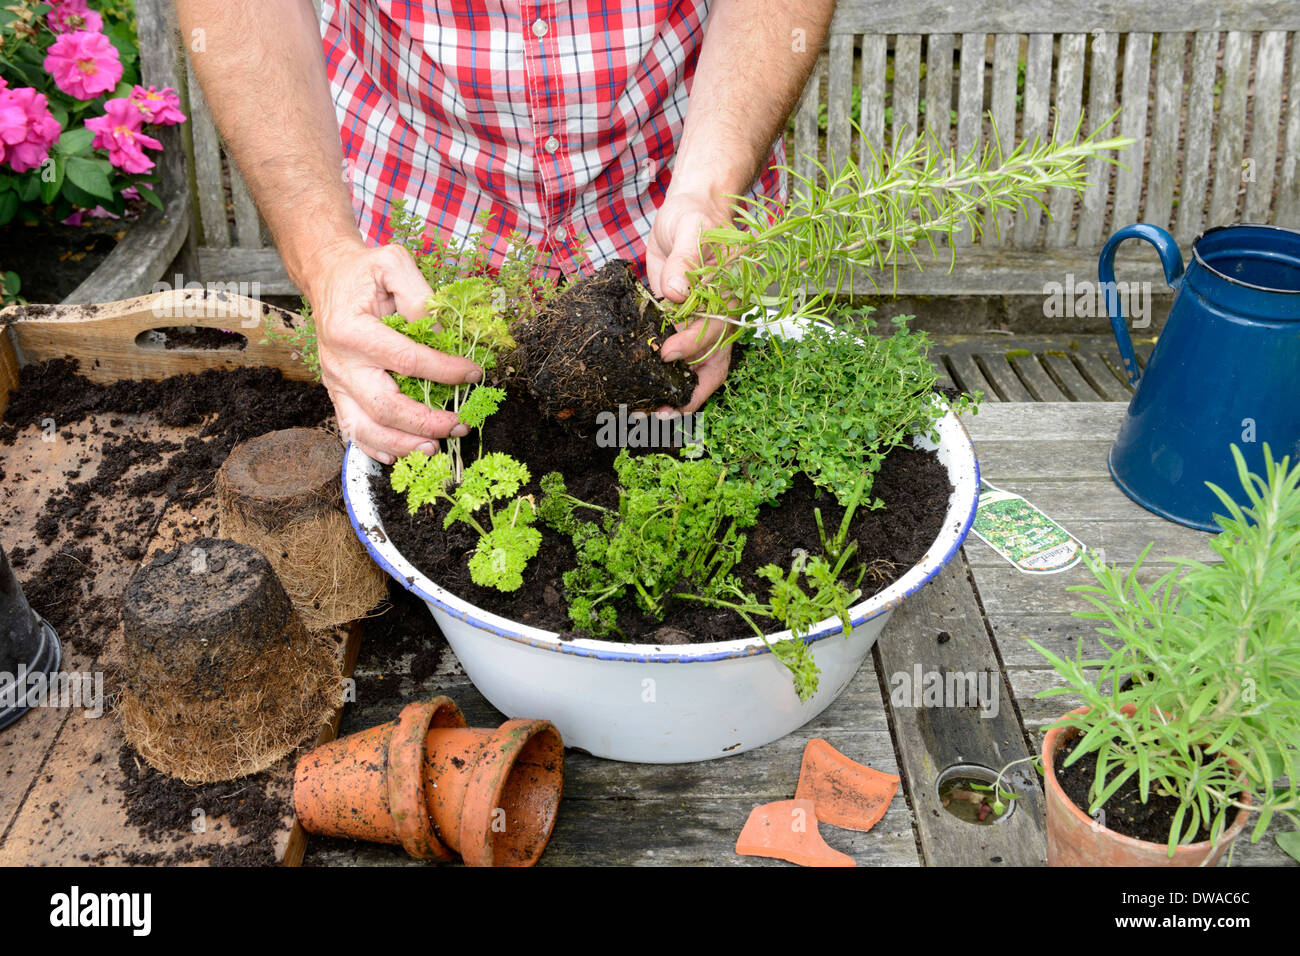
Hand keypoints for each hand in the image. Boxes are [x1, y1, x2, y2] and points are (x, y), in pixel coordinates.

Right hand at [305, 241, 482, 463]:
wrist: (328, 277)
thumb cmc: (364, 273)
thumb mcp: (393, 264)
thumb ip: (420, 296)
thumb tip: (444, 335)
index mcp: (352, 330)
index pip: (406, 360)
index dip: (444, 371)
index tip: (474, 374)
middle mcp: (341, 363)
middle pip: (384, 406)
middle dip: (425, 422)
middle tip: (459, 425)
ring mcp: (336, 382)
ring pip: (365, 428)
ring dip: (402, 444)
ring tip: (435, 449)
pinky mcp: (338, 393)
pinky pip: (352, 429)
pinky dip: (376, 448)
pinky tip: (401, 455)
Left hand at [645, 189, 734, 413]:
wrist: (689, 211)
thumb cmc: (696, 217)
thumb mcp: (692, 228)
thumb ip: (687, 257)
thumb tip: (678, 292)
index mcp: (727, 301)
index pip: (714, 334)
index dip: (690, 347)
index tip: (665, 353)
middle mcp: (715, 321)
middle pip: (709, 368)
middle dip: (687, 396)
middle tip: (659, 414)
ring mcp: (695, 326)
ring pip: (691, 371)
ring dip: (669, 394)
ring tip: (642, 412)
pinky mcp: (674, 326)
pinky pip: (670, 358)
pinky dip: (656, 377)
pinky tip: (634, 390)